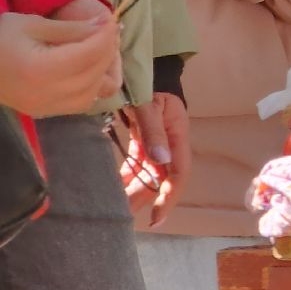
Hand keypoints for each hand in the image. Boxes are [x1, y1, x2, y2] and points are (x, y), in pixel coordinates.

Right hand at [0, 12, 120, 116]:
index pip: (90, 54)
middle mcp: (49, 93)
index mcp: (44, 69)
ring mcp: (48, 107)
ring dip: (103, 71)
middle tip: (109, 32)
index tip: (113, 21)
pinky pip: (81, 103)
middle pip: (95, 73)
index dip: (106, 36)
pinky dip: (92, 87)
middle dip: (108, 51)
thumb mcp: (34, 25)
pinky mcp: (45, 112)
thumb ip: (72, 29)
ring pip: (94, 93)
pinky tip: (89, 70)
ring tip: (100, 50)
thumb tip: (104, 26)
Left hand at [121, 93, 190, 226]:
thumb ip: (153, 131)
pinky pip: (136, 165)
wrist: (145, 69)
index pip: (177, 174)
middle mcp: (169, 145)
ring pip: (146, 174)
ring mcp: (156, 144)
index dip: (169, 197)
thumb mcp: (150, 105)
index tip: (155, 218)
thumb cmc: (148, 83)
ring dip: (133, 191)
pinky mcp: (142, 141)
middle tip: (124, 220)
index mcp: (177, 138)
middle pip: (159, 179)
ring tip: (115, 209)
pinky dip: (125, 177)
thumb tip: (160, 161)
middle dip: (143, 200)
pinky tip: (113, 188)